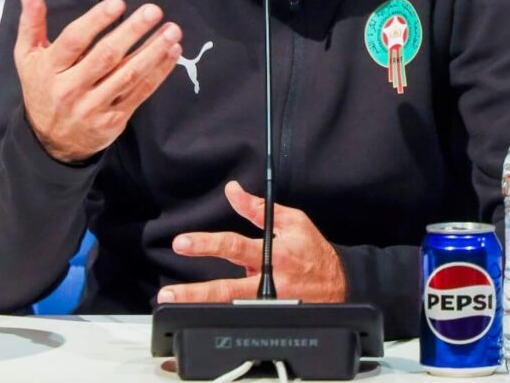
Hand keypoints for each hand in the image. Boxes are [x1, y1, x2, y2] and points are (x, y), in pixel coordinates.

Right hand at [16, 0, 182, 163]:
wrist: (50, 142)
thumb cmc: (42, 88)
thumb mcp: (28, 57)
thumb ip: (31, 23)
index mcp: (49, 69)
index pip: (74, 41)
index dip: (96, 21)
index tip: (118, 3)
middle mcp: (70, 89)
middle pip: (105, 56)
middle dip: (132, 32)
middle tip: (153, 10)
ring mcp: (93, 107)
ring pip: (128, 75)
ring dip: (153, 51)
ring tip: (172, 31)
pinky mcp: (113, 120)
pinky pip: (140, 92)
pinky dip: (159, 72)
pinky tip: (172, 52)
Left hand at [159, 181, 346, 303]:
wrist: (340, 285)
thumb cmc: (314, 252)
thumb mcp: (292, 221)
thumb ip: (258, 208)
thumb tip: (233, 191)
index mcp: (274, 255)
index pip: (235, 247)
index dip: (206, 245)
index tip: (181, 243)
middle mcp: (269, 283)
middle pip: (227, 291)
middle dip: (196, 293)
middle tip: (169, 294)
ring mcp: (269, 305)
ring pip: (231, 310)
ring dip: (201, 309)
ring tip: (176, 307)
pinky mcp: (270, 318)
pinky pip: (242, 318)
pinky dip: (222, 317)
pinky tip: (203, 317)